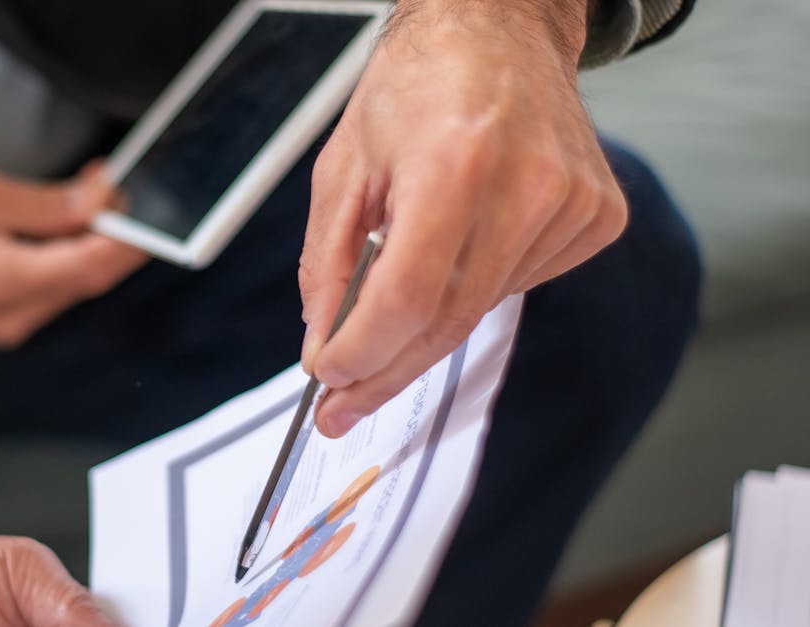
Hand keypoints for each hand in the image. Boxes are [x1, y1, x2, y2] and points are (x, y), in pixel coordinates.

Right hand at [0, 162, 146, 346]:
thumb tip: (97, 200)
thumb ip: (41, 202)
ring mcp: (5, 328)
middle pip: (89, 278)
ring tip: (84, 198)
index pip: (90, 266)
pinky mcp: (3, 324)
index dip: (128, 236)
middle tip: (110, 187)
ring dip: (89, 243)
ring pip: (74, 284)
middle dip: (112, 233)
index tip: (141, 204)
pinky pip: (51, 291)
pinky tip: (58, 229)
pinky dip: (64, 258)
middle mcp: (7, 317)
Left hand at [300, 0, 625, 436]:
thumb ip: (326, 261)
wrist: (500, 30)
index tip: (327, 378)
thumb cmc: (418, 83)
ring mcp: (571, 205)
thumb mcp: (345, 164)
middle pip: (447, 323)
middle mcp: (525, 187)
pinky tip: (463, 243)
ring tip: (399, 283)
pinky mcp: (598, 216)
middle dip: (385, 372)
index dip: (361, 353)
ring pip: (482, 310)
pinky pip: (520, 285)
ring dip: (427, 322)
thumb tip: (324, 342)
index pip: (404, 299)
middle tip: (343, 405)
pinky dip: (476, 285)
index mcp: (454, 164)